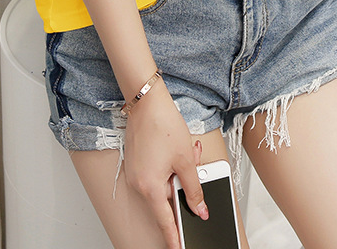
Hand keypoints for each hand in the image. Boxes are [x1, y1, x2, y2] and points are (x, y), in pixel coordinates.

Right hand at [123, 83, 207, 248]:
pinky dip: (170, 165)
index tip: (180, 247)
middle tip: (196, 163)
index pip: (165, 221)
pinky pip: (157, 173)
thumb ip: (194, 189)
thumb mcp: (185, 160)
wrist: (146, 101)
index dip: (175, 237)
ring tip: (190, 150)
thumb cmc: (163, 125)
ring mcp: (136, 173)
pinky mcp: (137, 163)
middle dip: (185, 186)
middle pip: (167, 197)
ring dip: (179, 172)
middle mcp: (139, 184)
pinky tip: (179, 149)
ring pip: (164, 182)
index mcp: (150, 187)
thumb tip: (199, 209)